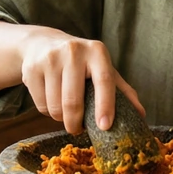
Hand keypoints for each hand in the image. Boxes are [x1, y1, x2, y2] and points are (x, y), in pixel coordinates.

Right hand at [18, 30, 143, 135]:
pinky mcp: (31, 68)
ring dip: (61, 118)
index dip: (105, 106)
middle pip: (73, 101)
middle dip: (76, 124)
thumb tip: (141, 115)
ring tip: (65, 111)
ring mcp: (49, 59)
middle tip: (78, 129)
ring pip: (54, 107)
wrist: (42, 44)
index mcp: (97, 51)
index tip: (105, 127)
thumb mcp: (103, 69)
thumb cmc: (81, 62)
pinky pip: (40, 105)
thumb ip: (122, 91)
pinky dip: (47, 111)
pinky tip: (51, 99)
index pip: (104, 81)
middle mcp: (73, 51)